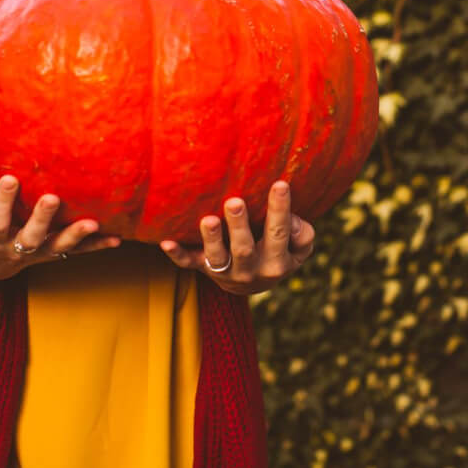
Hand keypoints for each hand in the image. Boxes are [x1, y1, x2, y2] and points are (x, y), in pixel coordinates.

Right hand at [0, 175, 119, 280]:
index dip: (2, 202)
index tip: (10, 177)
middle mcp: (17, 248)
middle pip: (32, 236)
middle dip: (43, 217)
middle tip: (53, 197)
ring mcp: (38, 252)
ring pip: (59, 247)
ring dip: (77, 236)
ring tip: (93, 223)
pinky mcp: (53, 252)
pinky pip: (77, 252)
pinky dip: (96, 246)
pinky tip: (117, 239)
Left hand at [159, 181, 315, 294]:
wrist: (253, 284)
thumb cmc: (278, 252)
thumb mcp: (299, 250)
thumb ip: (302, 235)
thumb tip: (291, 220)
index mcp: (276, 262)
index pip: (279, 234)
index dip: (280, 210)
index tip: (279, 184)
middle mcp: (249, 270)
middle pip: (244, 248)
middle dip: (238, 226)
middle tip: (234, 201)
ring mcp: (224, 272)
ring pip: (216, 258)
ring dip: (211, 239)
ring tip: (208, 219)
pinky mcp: (203, 269)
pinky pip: (188, 264)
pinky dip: (177, 255)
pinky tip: (166, 243)